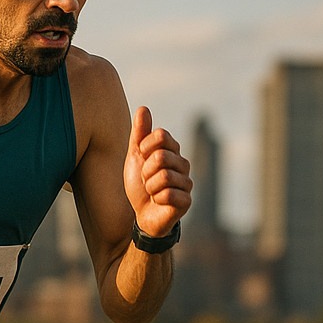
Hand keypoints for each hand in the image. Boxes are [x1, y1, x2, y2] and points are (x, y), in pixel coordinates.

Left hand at [124, 106, 192, 237]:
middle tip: (146, 180)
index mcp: (172, 151)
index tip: (141, 158)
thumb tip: (143, 108)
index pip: (160, 135)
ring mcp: (187, 182)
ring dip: (150, 186)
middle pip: (161, 156)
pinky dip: (157, 199)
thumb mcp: (135, 156)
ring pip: (164, 176)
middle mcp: (183, 164)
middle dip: (146, 171)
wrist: (141, 214)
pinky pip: (168, 194)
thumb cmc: (139, 185)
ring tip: (152, 192)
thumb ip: (139, 133)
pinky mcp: (187, 201)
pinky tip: (159, 202)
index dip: (145, 147)